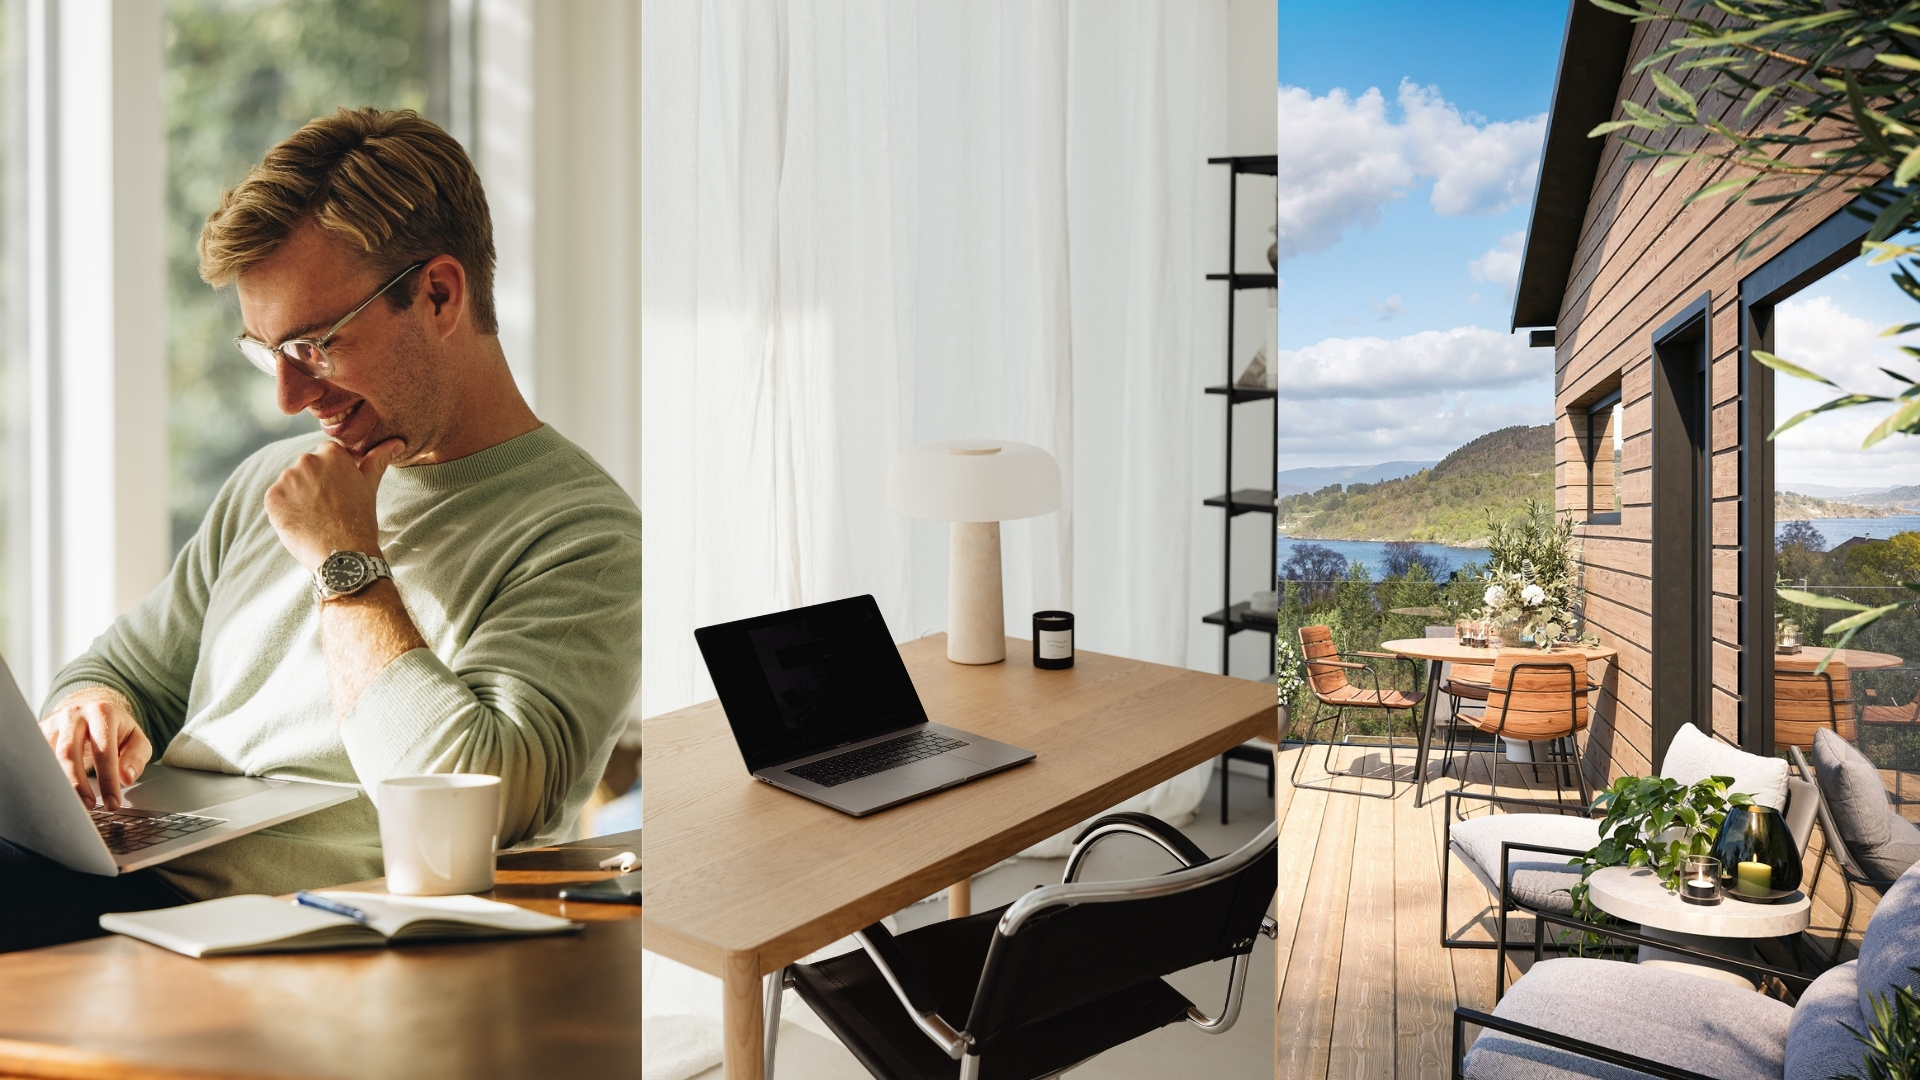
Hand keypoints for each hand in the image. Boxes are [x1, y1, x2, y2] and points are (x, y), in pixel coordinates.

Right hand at [39, 689, 150, 807]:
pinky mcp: (38, 733)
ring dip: (58, 784)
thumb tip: (126, 779)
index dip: (107, 780)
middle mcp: (73, 715)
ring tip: (72, 805)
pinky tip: (55, 794)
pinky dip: (45, 779)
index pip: (103, 751)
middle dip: (77, 784)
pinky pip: (37, 759)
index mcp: (102, 713)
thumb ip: (136, 758)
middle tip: (89, 806)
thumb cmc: (117, 730)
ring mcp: (52, 723)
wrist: (91, 711)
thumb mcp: (135, 740)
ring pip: (47, 758)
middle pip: (68, 753)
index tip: (113, 803)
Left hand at [265, 438, 402, 569]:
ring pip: (290, 484)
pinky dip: (285, 510)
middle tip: (328, 507)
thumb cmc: (360, 520)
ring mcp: (287, 479)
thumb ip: (378, 459)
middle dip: (314, 483)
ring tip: (315, 517)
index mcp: (332, 453)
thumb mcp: (370, 485)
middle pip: (307, 467)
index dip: (333, 474)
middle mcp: (307, 460)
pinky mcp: (272, 497)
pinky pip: (277, 500)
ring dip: (298, 496)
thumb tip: (397, 442)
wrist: (343, 554)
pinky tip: (301, 522)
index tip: (339, 491)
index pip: (327, 454)